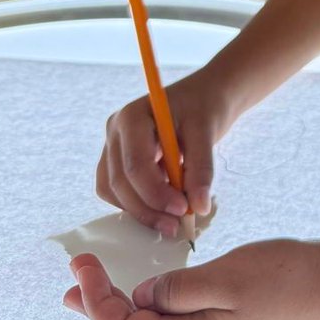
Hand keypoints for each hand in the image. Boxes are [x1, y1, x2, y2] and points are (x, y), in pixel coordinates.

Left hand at [62, 236, 319, 319]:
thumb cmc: (285, 274)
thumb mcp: (225, 274)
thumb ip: (174, 288)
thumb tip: (141, 297)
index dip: (96, 302)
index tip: (83, 264)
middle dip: (98, 308)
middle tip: (77, 274)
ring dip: (119, 309)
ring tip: (94, 285)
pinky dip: (147, 309)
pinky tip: (142, 290)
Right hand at [96, 67, 237, 236]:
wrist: (204, 95)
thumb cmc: (204, 106)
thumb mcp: (206, 132)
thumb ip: (201, 169)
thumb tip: (198, 207)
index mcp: (132, 117)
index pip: (135, 165)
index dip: (156, 193)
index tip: (183, 209)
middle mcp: (115, 131)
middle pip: (120, 182)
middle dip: (148, 208)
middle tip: (177, 224)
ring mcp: (113, 145)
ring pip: (114, 191)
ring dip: (141, 210)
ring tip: (173, 217)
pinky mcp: (117, 159)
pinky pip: (118, 191)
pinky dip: (139, 203)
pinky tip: (165, 204)